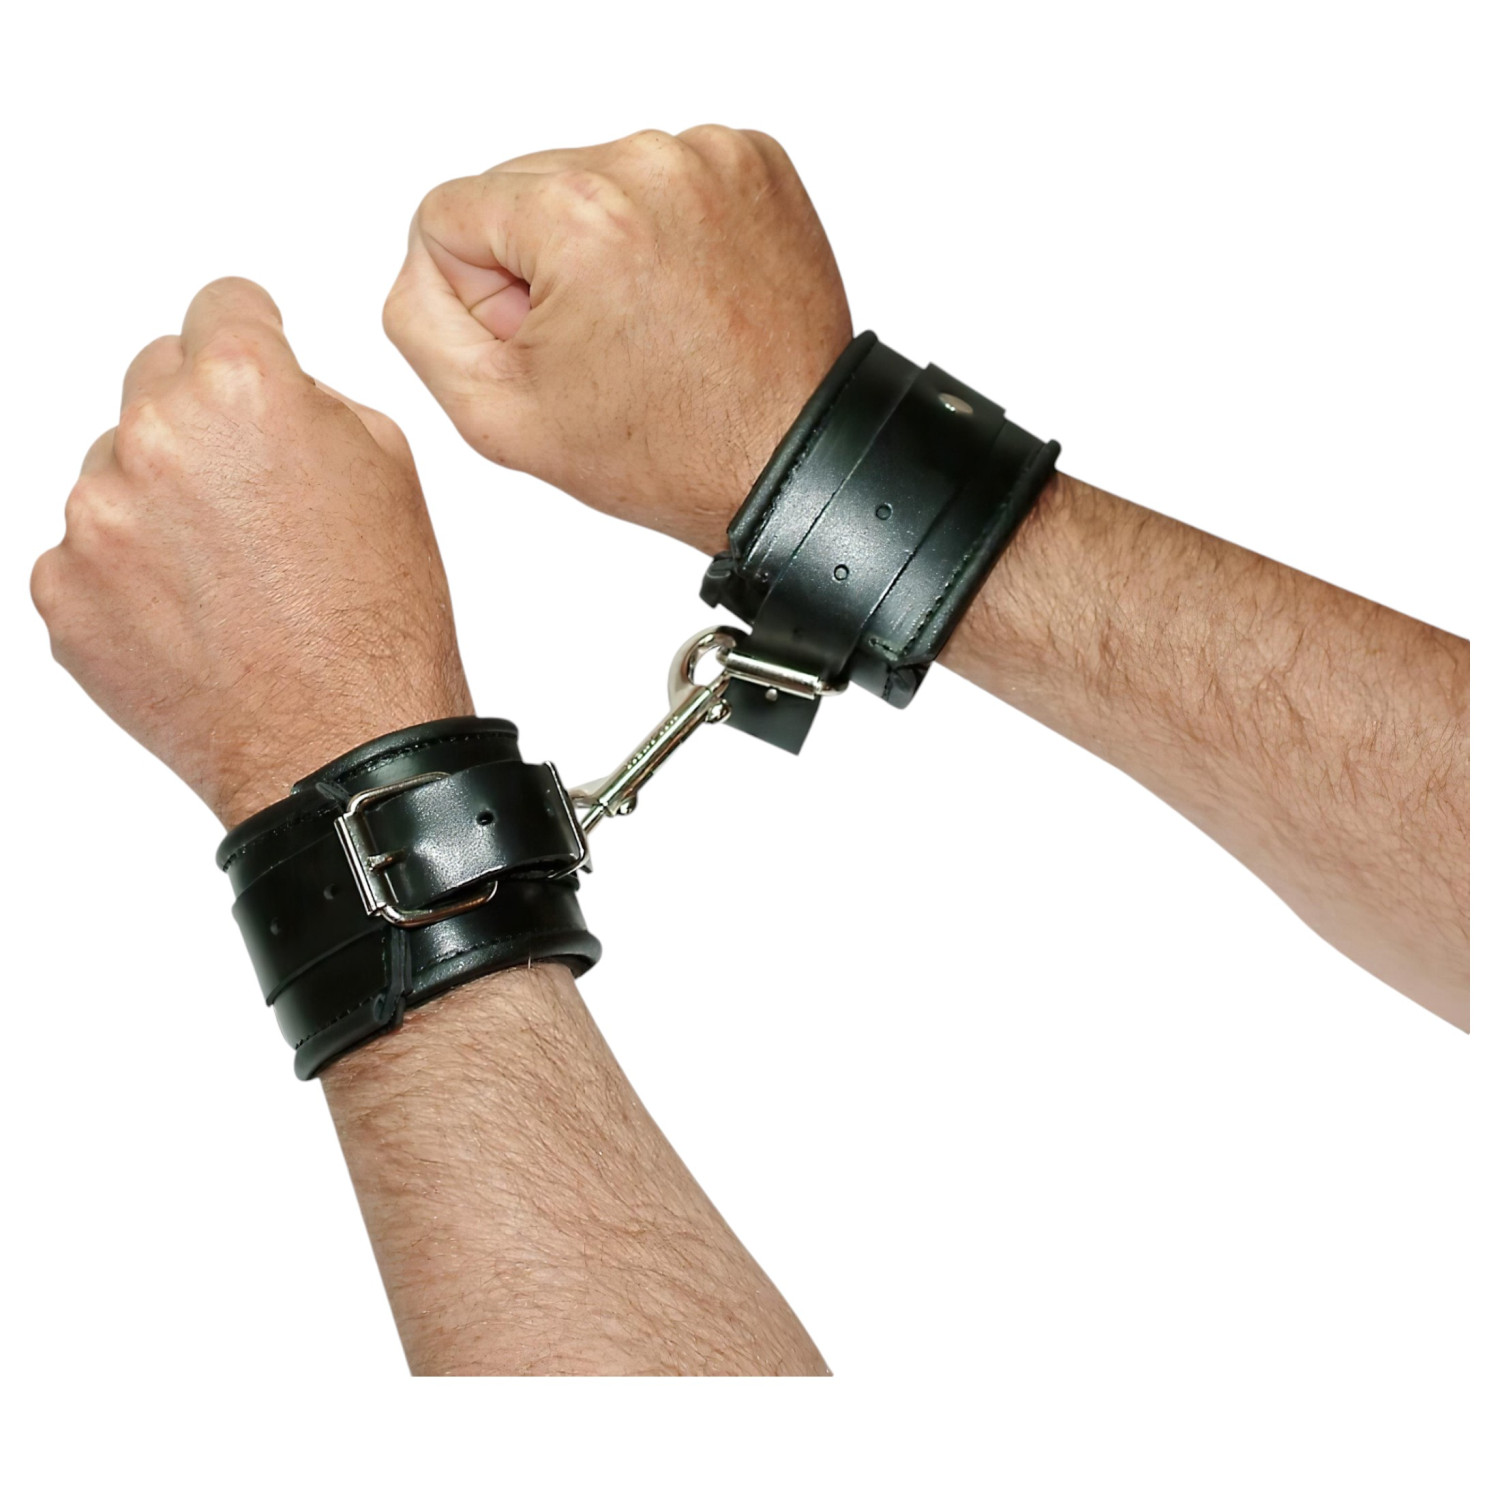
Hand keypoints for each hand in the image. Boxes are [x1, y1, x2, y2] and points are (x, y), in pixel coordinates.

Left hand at [31, 278, 471, 828]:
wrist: (340, 746)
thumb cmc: (378, 625)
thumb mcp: (391, 472)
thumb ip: (315, 404)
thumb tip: (275, 395)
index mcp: (243, 390)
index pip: (221, 305)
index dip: (251, 336)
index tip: (251, 357)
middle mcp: (155, 438)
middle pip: (156, 380)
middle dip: (203, 421)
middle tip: (255, 496)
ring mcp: (95, 519)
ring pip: (118, 471)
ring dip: (162, 502)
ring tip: (232, 575)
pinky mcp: (62, 591)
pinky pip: (88, 552)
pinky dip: (131, 575)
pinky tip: (198, 616)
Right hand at [383, 126, 853, 553]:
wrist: (785, 461)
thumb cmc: (666, 451)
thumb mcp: (495, 415)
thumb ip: (419, 316)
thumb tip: (429, 260)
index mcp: (576, 214)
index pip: (449, 214)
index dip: (481, 297)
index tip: (544, 345)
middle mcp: (648, 164)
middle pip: (523, 190)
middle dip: (542, 267)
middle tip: (603, 345)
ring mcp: (712, 157)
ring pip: (592, 182)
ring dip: (602, 246)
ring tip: (651, 323)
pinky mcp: (755, 162)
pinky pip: (661, 180)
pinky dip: (663, 233)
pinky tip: (686, 296)